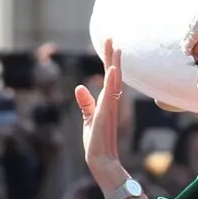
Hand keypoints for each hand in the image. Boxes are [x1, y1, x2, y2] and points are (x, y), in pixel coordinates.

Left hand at [74, 37, 127, 186]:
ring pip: (114, 83)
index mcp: (107, 102)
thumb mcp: (88, 118)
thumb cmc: (96, 141)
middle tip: (112, 38)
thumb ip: (85, 103)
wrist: (100, 160)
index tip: (110, 43)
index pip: (108, 77)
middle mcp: (111, 102)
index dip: (109, 60)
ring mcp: (109, 109)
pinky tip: (113, 71)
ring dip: (115, 66)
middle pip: (112, 75)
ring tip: (117, 49)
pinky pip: (109, 96)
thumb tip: (80, 87)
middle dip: (112, 57)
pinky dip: (111, 83)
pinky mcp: (105, 116)